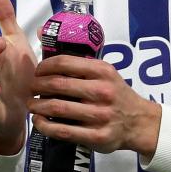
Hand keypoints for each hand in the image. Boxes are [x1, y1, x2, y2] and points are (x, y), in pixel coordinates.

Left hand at [29, 54, 162, 156]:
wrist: (139, 122)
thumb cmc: (116, 94)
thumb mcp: (105, 72)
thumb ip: (79, 62)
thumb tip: (43, 34)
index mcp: (103, 72)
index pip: (64, 63)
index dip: (44, 66)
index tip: (37, 72)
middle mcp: (102, 92)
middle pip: (57, 85)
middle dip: (37, 86)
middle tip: (31, 89)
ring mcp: (100, 115)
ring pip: (57, 108)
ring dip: (37, 106)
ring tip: (31, 105)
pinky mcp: (97, 136)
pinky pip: (63, 131)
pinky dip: (45, 126)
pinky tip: (38, 122)